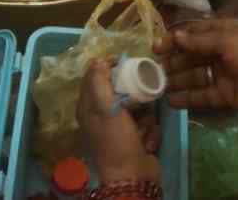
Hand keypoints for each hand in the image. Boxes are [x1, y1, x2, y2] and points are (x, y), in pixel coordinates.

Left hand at [77, 60, 160, 183]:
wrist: (133, 177)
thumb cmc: (116, 141)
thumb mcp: (105, 108)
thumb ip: (99, 82)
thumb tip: (97, 60)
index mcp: (88, 108)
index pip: (94, 77)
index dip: (108, 67)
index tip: (125, 62)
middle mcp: (102, 116)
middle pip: (120, 92)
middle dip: (135, 97)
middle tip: (139, 103)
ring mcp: (120, 129)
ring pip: (138, 108)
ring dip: (145, 118)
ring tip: (143, 129)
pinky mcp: (136, 139)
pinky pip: (147, 125)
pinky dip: (150, 132)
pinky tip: (147, 142)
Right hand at [156, 19, 237, 116]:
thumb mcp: (228, 41)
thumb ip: (200, 41)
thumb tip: (176, 36)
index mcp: (223, 31)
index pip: (193, 32)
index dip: (175, 39)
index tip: (156, 48)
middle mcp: (220, 51)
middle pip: (191, 55)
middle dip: (173, 61)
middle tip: (153, 70)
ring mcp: (222, 73)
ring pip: (194, 75)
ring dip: (176, 80)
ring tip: (157, 87)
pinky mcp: (224, 94)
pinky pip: (202, 94)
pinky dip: (187, 97)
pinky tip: (170, 101)